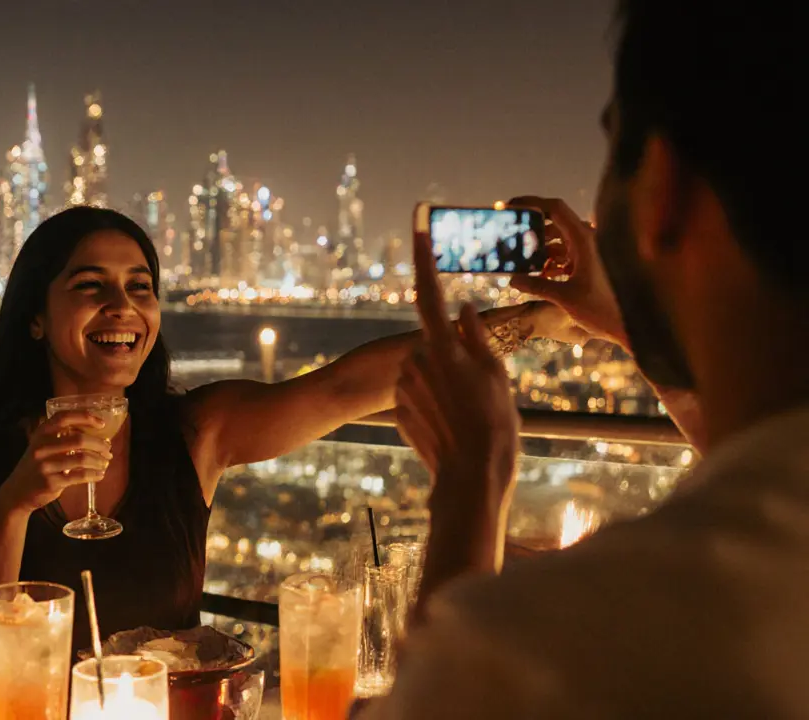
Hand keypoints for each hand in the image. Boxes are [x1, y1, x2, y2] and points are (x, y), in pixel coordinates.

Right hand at [0, 410, 114, 512]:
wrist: (17, 492)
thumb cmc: (37, 466)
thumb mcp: (42, 446)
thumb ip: (61, 437)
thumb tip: (95, 433)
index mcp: (41, 433)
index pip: (65, 417)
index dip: (85, 417)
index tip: (101, 423)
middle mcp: (42, 447)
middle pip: (79, 439)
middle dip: (99, 444)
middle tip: (108, 449)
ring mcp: (46, 465)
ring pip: (82, 458)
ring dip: (99, 460)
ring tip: (105, 462)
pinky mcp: (51, 482)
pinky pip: (80, 476)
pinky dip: (94, 474)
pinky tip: (99, 474)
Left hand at [400, 226, 519, 512]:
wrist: (469, 479)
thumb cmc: (492, 427)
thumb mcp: (496, 375)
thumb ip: (475, 336)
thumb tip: (461, 306)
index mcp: (442, 345)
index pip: (430, 287)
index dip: (422, 250)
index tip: (418, 218)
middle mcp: (417, 359)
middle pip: (439, 342)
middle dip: (456, 359)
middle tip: (479, 394)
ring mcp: (406, 385)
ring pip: (431, 370)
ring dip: (447, 383)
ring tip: (468, 413)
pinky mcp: (400, 408)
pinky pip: (422, 396)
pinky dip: (436, 405)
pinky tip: (451, 426)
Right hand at [508, 196, 628, 347]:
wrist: (631, 324)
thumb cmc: (603, 309)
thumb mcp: (564, 297)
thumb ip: (536, 285)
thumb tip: (512, 279)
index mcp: (584, 239)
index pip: (555, 209)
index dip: (531, 203)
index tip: (510, 206)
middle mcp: (589, 239)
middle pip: (555, 223)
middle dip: (532, 230)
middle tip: (510, 237)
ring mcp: (592, 250)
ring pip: (560, 240)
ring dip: (541, 248)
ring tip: (521, 260)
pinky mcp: (593, 263)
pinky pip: (568, 253)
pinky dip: (552, 260)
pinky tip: (540, 274)